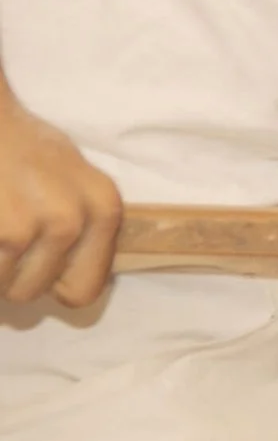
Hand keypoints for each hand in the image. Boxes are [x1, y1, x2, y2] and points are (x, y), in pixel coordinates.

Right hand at [0, 100, 121, 306]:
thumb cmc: (23, 148)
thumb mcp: (74, 182)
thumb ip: (83, 227)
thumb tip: (78, 285)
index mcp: (104, 210)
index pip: (84, 290)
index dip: (52, 284)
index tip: (36, 262)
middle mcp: (74, 221)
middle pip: (34, 292)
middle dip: (12, 275)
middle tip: (5, 232)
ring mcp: (29, 228)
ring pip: (3, 287)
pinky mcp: (1, 233)